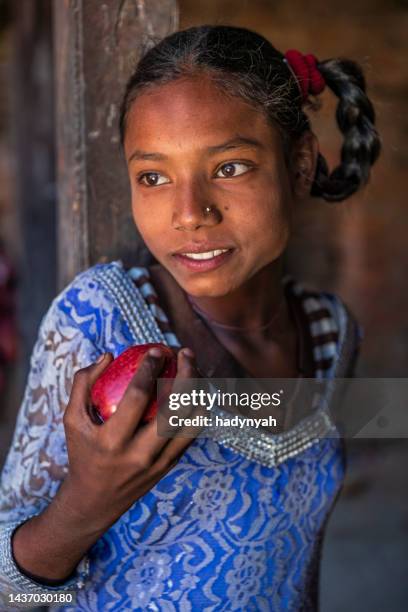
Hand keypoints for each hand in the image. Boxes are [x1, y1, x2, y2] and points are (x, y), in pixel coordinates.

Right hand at [56, 347, 200, 534]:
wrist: (95, 501)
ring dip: (199, 390)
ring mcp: (159, 463)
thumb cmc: (83, 452)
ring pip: (192, 422)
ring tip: (194, 368)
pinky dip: (197, 409)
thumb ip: (84, 383)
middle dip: (186, 374)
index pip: (137, 396)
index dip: (150, 368)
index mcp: (112, 441)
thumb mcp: (72, 419)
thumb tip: (109, 355)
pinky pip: (192, 433)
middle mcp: (139, 454)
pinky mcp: (170, 466)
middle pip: (176, 409)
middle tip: (185, 352)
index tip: (156, 350)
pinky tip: (194, 390)